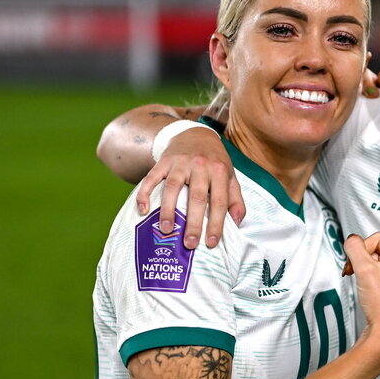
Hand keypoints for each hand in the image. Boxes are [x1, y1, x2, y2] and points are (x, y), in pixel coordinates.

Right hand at [135, 126, 243, 248]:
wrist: (196, 134)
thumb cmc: (215, 162)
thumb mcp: (230, 177)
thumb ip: (235, 200)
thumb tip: (237, 223)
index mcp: (219, 171)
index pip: (219, 201)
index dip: (216, 223)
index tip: (212, 243)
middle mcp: (200, 165)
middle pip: (196, 197)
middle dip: (193, 222)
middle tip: (190, 243)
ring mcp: (180, 163)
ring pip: (172, 188)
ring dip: (167, 210)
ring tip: (166, 230)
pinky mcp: (163, 161)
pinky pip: (151, 177)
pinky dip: (145, 193)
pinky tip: (143, 210)